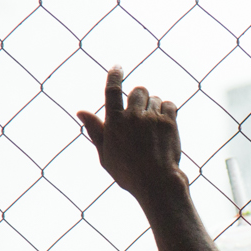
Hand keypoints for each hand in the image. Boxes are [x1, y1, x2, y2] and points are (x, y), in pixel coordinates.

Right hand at [75, 66, 185, 200]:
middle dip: (140, 98)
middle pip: (138, 90)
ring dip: (154, 107)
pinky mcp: (169, 122)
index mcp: (114, 122)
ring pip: (155, 98)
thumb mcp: (105, 154)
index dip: (114, 75)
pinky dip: (168, 111)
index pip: (112, 90)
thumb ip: (95, 130)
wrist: (156, 183)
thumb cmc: (128, 172)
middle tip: (141, 114)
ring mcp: (152, 118)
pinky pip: (169, 104)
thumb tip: (80, 111)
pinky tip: (164, 125)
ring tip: (153, 128)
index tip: (118, 67)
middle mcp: (133, 116)